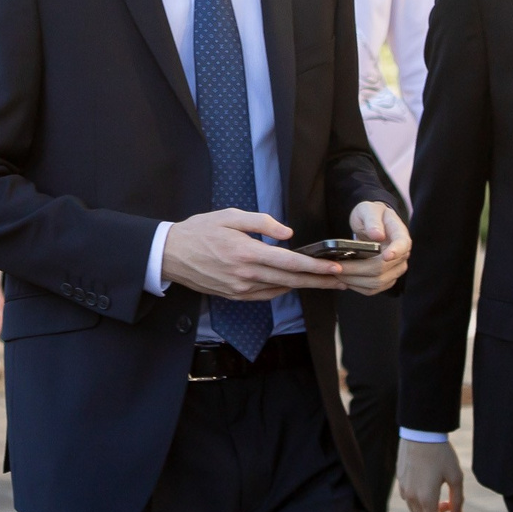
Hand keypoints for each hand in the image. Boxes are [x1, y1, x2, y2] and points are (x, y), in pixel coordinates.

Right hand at [160, 208, 370, 299]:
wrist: (170, 254)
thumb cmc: (200, 230)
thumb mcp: (230, 216)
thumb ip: (261, 222)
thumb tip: (288, 234)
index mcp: (246, 252)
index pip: (289, 263)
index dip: (314, 268)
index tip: (334, 268)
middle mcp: (245, 275)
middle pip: (290, 281)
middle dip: (319, 282)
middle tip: (341, 281)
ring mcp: (240, 289)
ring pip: (279, 290)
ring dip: (304, 287)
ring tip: (324, 283)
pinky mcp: (234, 295)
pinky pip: (265, 295)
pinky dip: (282, 290)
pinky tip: (294, 285)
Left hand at [337, 202, 410, 294]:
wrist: (372, 224)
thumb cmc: (370, 215)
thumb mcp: (368, 210)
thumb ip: (372, 221)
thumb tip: (377, 236)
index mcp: (400, 236)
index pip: (402, 246)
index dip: (395, 252)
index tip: (385, 256)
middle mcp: (401, 255)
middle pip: (382, 268)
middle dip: (357, 269)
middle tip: (336, 266)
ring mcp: (395, 270)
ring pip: (377, 282)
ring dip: (354, 281)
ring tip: (336, 272)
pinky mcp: (386, 280)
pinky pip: (372, 289)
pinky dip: (357, 286)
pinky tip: (344, 279)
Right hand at [398, 438, 464, 511]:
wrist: (421, 432)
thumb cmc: (441, 454)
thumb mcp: (456, 477)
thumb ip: (458, 500)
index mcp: (426, 499)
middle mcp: (412, 497)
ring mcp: (404, 489)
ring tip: (445, 499)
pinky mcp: (400, 480)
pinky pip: (410, 500)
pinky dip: (422, 503)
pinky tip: (432, 490)